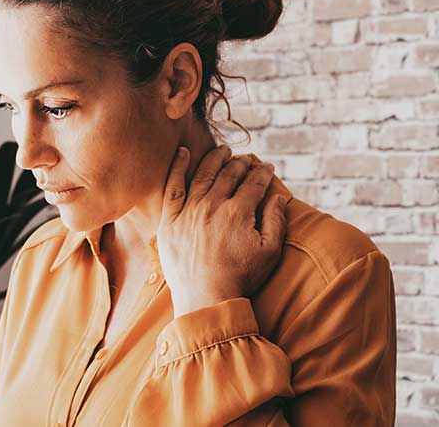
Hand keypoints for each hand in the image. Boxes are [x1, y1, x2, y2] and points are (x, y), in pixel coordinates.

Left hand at [158, 144, 287, 316]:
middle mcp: (213, 205)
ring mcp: (189, 211)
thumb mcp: (270, 252)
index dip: (263, 173)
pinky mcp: (170, 220)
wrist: (205, 298)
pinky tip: (183, 152)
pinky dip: (178, 166)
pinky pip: (172, 186)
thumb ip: (276, 221)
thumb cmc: (241, 277)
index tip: (267, 168)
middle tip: (246, 159)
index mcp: (239, 212)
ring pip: (203, 175)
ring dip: (215, 159)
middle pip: (229, 175)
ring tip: (223, 151)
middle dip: (241, 163)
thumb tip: (279, 198)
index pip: (253, 183)